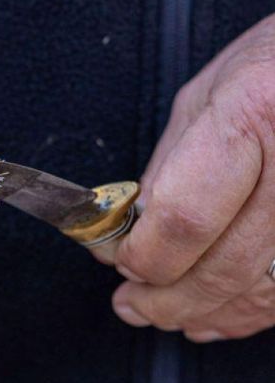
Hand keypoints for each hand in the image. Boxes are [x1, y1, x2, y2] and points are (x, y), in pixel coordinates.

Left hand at [112, 15, 274, 341]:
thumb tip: (128, 236)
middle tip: (133, 306)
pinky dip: (252, 311)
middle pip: (225, 266)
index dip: (145, 256)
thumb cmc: (272, 66)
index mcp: (255, 115)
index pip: (185, 218)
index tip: (122, 264)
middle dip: (168, 299)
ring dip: (208, 313)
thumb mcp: (203, 100)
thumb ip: (167, 172)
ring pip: (263, 289)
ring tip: (168, 316)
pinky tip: (221, 313)